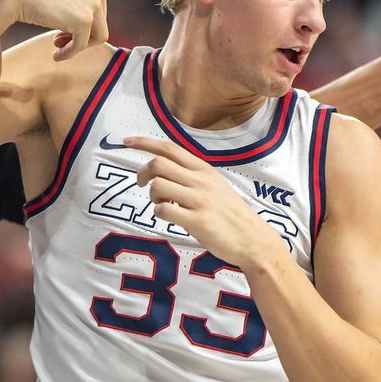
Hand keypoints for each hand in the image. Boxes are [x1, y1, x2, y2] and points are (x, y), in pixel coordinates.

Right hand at [0, 0, 108, 60]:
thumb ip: (79, 0)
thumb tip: (89, 26)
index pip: (99, 9)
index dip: (82, 23)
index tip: (63, 28)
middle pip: (101, 23)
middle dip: (80, 34)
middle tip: (57, 38)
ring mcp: (94, 3)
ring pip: (98, 36)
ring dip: (79, 45)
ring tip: (58, 46)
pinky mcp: (85, 19)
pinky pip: (82, 46)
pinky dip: (70, 53)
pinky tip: (56, 55)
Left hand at [129, 137, 283, 271]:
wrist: (254, 240)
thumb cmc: (230, 214)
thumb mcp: (215, 185)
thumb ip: (192, 176)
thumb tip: (162, 169)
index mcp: (204, 170)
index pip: (170, 147)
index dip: (145, 142)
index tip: (126, 141)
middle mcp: (201, 181)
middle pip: (158, 163)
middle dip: (142, 173)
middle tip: (141, 184)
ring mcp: (200, 201)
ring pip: (158, 185)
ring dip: (152, 196)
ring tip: (163, 205)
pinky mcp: (198, 221)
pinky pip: (163, 210)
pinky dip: (159, 213)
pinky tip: (171, 217)